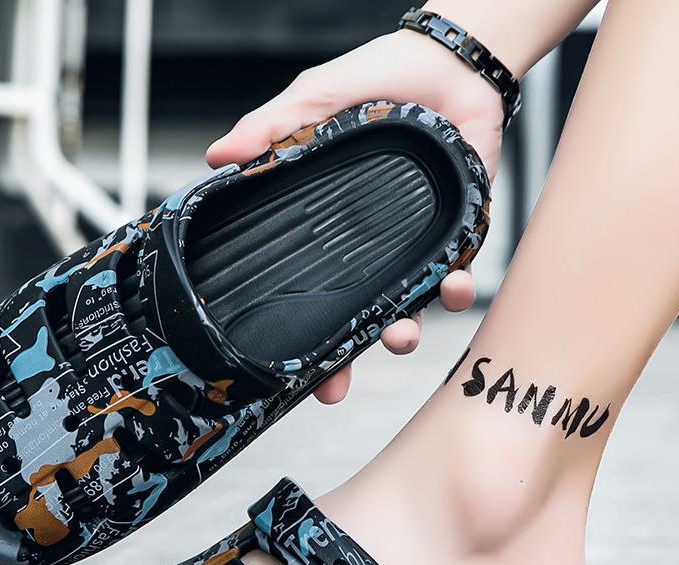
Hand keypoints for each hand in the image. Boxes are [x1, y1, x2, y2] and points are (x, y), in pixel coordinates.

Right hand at [207, 30, 503, 402]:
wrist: (447, 63)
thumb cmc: (377, 81)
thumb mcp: (315, 102)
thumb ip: (272, 129)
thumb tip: (218, 157)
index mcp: (329, 231)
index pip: (306, 290)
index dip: (295, 332)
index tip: (281, 369)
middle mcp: (367, 250)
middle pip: (351, 320)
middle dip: (343, 361)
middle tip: (331, 387)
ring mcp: (411, 249)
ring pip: (404, 311)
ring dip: (401, 333)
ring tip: (396, 337)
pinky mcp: (456, 237)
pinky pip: (458, 277)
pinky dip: (459, 288)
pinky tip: (456, 286)